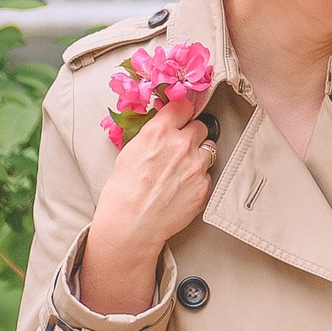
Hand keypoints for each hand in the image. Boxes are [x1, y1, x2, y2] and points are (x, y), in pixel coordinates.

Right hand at [79, 94, 214, 313]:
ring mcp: (197, 167)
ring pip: (208, 150)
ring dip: (199, 156)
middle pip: (201, 126)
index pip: (184, 105)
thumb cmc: (122, 191)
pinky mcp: (204, 187)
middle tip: (180, 147)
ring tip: (182, 170)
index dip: (183, 112)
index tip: (182, 116)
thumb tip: (164, 125)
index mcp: (159, 132)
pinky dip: (198, 179)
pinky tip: (182, 188)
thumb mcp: (130, 152)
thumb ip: (152, 134)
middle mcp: (182, 145)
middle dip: (192, 135)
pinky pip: (207, 175)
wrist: (131, 225)